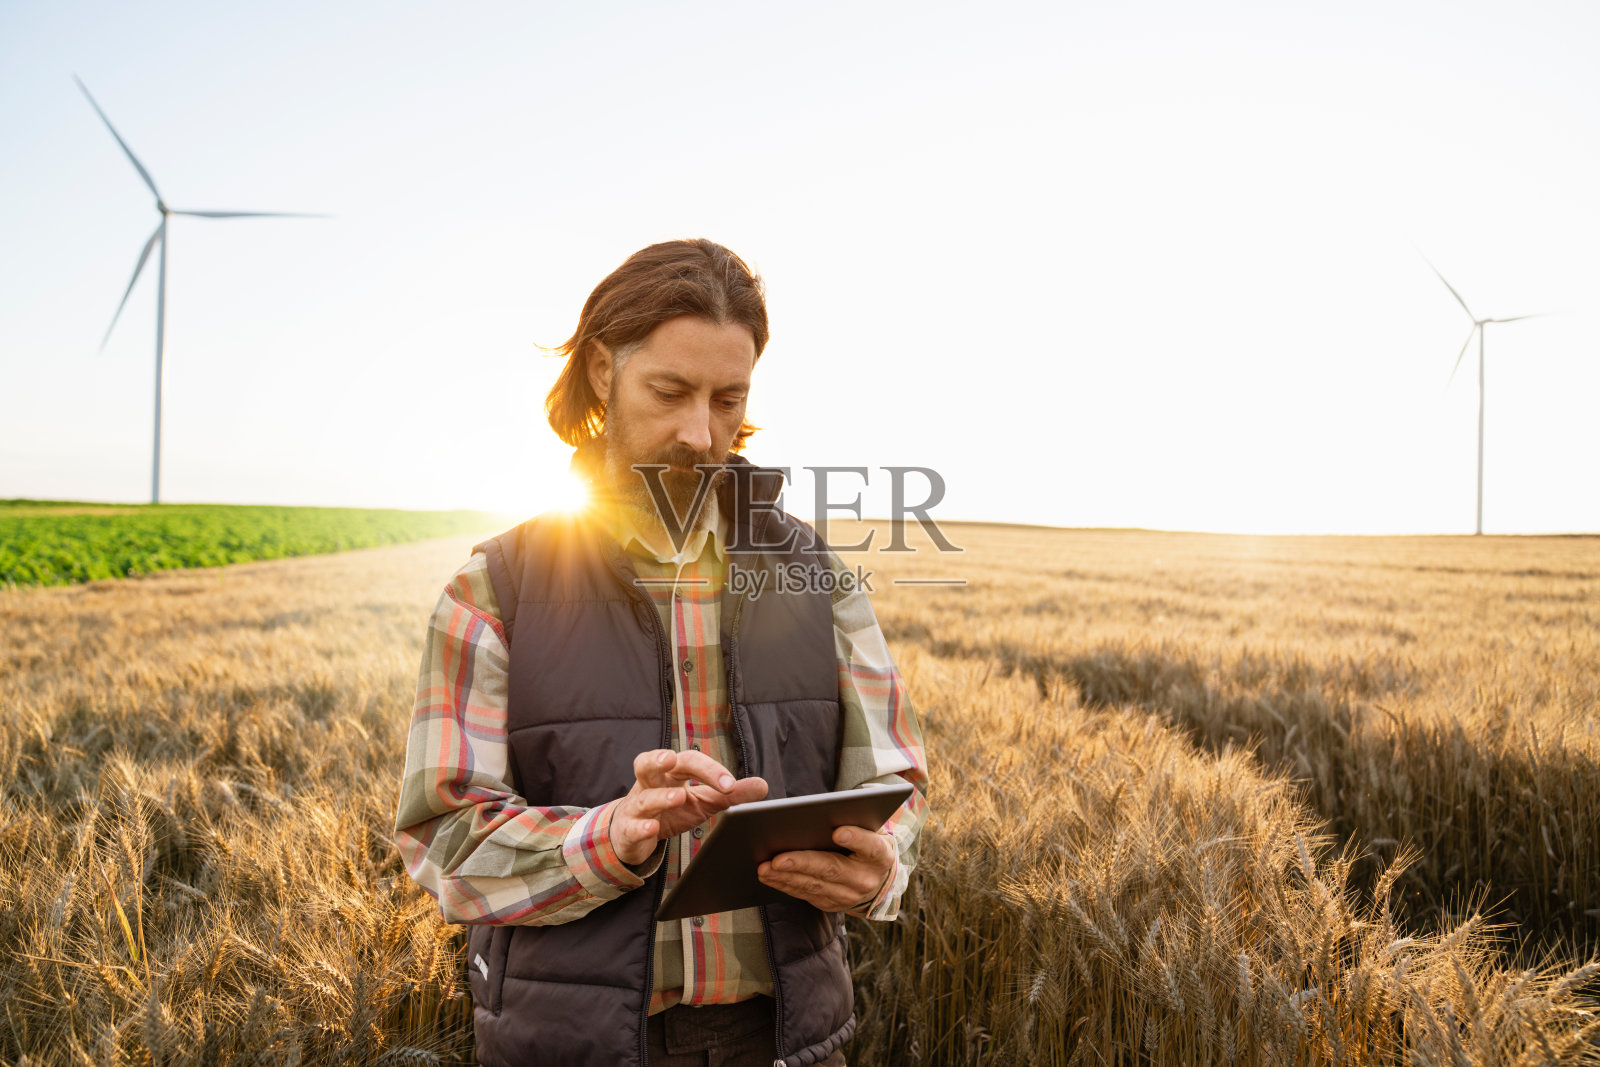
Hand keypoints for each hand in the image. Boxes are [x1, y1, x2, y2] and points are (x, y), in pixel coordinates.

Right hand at [610, 749, 767, 865]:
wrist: (633, 833)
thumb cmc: (668, 811)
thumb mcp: (702, 802)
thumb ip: (729, 794)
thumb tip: (762, 785)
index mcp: (670, 773)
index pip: (688, 762)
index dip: (709, 770)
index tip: (729, 783)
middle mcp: (650, 784)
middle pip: (650, 763)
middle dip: (660, 759)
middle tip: (672, 759)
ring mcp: (636, 806)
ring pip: (643, 797)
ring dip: (659, 796)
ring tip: (677, 797)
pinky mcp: (627, 829)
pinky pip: (631, 826)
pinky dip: (641, 827)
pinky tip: (652, 827)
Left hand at [757, 825, 894, 912]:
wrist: (875, 877)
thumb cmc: (865, 842)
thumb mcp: (869, 828)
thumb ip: (853, 819)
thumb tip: (822, 811)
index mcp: (880, 854)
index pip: (871, 846)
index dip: (856, 839)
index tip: (838, 832)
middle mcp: (866, 879)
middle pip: (833, 869)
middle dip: (803, 863)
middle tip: (777, 858)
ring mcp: (848, 895)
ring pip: (814, 885)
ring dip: (786, 877)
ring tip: (764, 867)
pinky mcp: (831, 904)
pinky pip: (805, 895)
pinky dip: (785, 884)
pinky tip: (769, 876)